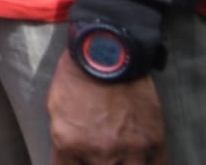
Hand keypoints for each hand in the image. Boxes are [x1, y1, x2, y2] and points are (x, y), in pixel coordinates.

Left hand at [47, 51, 164, 163]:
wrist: (109, 54)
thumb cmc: (78, 76)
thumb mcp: (55, 107)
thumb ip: (62, 137)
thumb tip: (67, 155)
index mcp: (69, 144)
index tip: (76, 160)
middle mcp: (99, 153)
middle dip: (94, 162)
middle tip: (98, 152)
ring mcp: (129, 151)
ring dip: (119, 163)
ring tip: (116, 153)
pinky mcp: (153, 144)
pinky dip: (144, 164)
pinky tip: (136, 157)